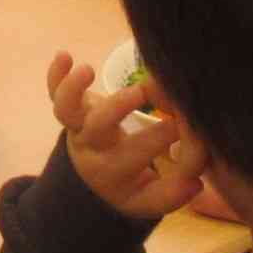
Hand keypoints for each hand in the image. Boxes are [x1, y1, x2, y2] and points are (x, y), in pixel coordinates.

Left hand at [50, 47, 200, 222]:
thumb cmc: (130, 181)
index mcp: (113, 172)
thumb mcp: (148, 198)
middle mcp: (92, 148)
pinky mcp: (71, 108)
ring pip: (68, 110)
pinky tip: (65, 54)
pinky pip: (54, 91)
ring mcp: (78, 126)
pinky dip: (56, 74)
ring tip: (92, 70)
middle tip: (169, 105)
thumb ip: (171, 194)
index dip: (166, 152)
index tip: (198, 146)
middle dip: (128, 109)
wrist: (93, 176)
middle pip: (103, 128)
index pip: (141, 161)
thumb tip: (194, 183)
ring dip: (76, 88)